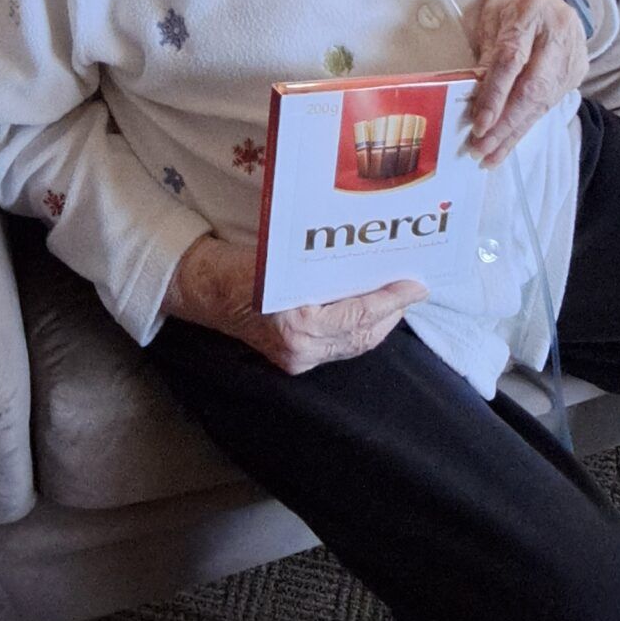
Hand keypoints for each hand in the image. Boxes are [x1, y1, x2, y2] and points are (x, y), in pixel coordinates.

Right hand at [164, 234, 426, 375]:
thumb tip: (371, 259)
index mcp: (297, 324)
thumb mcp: (283, 257)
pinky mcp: (295, 362)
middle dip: (393, 312)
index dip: (392, 299)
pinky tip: (371, 313)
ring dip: (380, 322)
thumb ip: (324, 267)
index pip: (360, 315)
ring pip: (354, 344)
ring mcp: (297, 360)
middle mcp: (300, 349)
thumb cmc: (238, 266)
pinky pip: (339, 347)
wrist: (202, 290)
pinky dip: (359, 330)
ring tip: (399, 298)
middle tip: (414, 288)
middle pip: (363, 335)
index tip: (417, 284)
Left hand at [465, 0, 588, 166]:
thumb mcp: (489, 18)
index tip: (478, 124)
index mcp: (530, 12)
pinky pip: (549, 104)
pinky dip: (526, 126)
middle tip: (480, 148)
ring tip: (490, 155)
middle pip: (533, 88)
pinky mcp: (577, 72)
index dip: (495, 95)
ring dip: (514, 133)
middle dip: (505, 124)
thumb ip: (484, 54)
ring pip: (543, 102)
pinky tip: (508, 144)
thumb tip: (473, 97)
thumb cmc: (511, 6)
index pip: (512, 60)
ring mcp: (572, 55)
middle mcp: (558, 34)